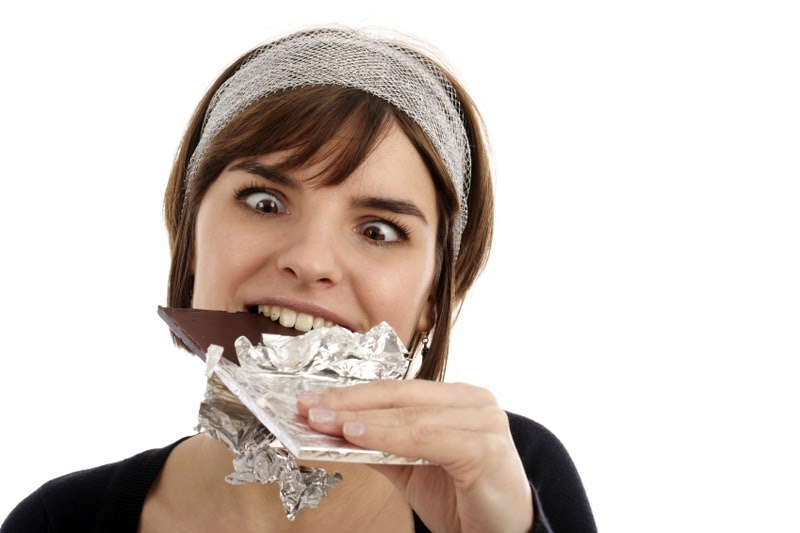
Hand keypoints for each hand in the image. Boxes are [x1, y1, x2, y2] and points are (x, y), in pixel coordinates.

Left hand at [297, 380, 532, 532]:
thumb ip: (379, 444)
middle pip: (400, 395)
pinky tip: (357, 435)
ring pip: (411, 415)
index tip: (311, 400)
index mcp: (457, 398)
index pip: (396, 390)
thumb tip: (330, 430)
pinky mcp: (487, 446)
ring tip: (324, 422)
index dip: (351, 393)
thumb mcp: (412, 466)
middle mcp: (473, 401)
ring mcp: (484, 420)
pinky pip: (428, 437)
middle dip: (348, 401)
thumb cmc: (463, 498)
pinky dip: (389, 435)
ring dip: (362, 418)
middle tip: (308, 407)